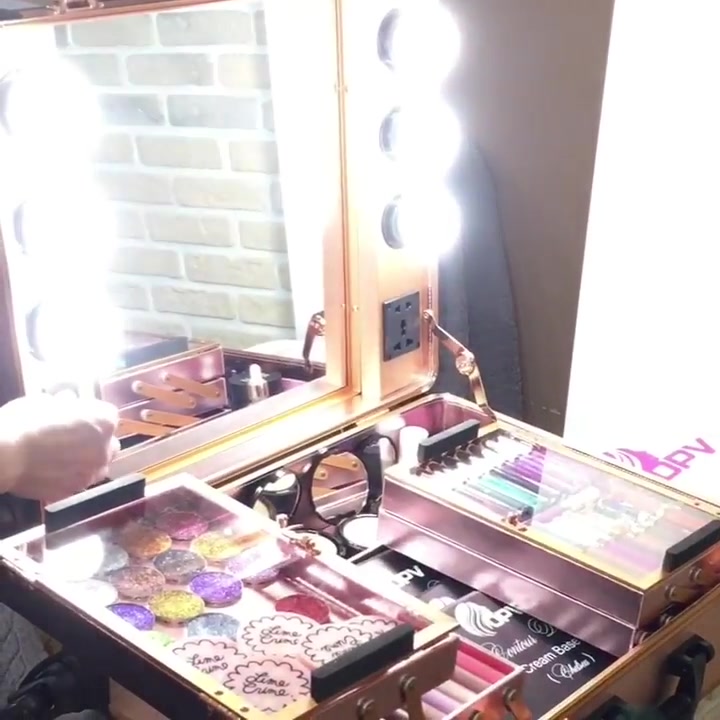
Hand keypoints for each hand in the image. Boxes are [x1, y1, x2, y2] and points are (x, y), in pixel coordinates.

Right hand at [0, 394, 119, 502]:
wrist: (5, 454)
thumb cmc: (26, 420)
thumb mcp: (46, 400)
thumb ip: (65, 403)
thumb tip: (67, 401)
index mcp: (104, 421)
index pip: (108, 415)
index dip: (91, 414)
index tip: (76, 414)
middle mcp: (104, 449)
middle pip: (109, 443)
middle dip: (97, 440)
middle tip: (74, 437)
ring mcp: (90, 473)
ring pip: (98, 466)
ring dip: (88, 461)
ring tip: (65, 457)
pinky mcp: (72, 491)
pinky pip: (77, 482)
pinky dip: (70, 477)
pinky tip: (53, 471)